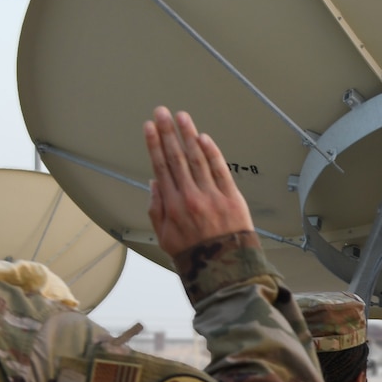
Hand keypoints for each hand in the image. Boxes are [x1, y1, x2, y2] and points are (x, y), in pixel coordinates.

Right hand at [144, 107, 254, 263]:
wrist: (224, 269)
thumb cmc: (194, 255)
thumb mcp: (164, 237)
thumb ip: (156, 209)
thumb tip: (154, 183)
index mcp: (173, 205)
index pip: (161, 167)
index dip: (154, 144)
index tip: (149, 127)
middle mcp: (190, 197)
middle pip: (177, 158)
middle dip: (168, 132)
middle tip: (161, 112)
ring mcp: (212, 196)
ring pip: (197, 159)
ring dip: (188, 135)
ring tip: (181, 117)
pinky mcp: (232, 198)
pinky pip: (220, 170)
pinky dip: (212, 152)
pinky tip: (204, 137)